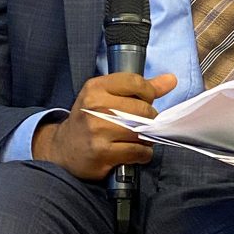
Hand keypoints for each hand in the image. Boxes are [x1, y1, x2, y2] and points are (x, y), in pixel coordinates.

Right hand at [31, 72, 177, 179]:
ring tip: (138, 138)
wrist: (63, 150)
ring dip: (147, 138)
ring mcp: (98, 130)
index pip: (136, 82)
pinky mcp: (102, 152)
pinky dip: (143, 153)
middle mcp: (95, 106)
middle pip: (143, 109)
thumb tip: (171, 80)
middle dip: (150, 119)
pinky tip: (134, 152)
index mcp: (96, 87)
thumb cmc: (89, 120)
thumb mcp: (107, 97)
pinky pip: (138, 151)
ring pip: (142, 131)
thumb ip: (139, 88)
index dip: (148, 93)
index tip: (146, 101)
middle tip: (142, 124)